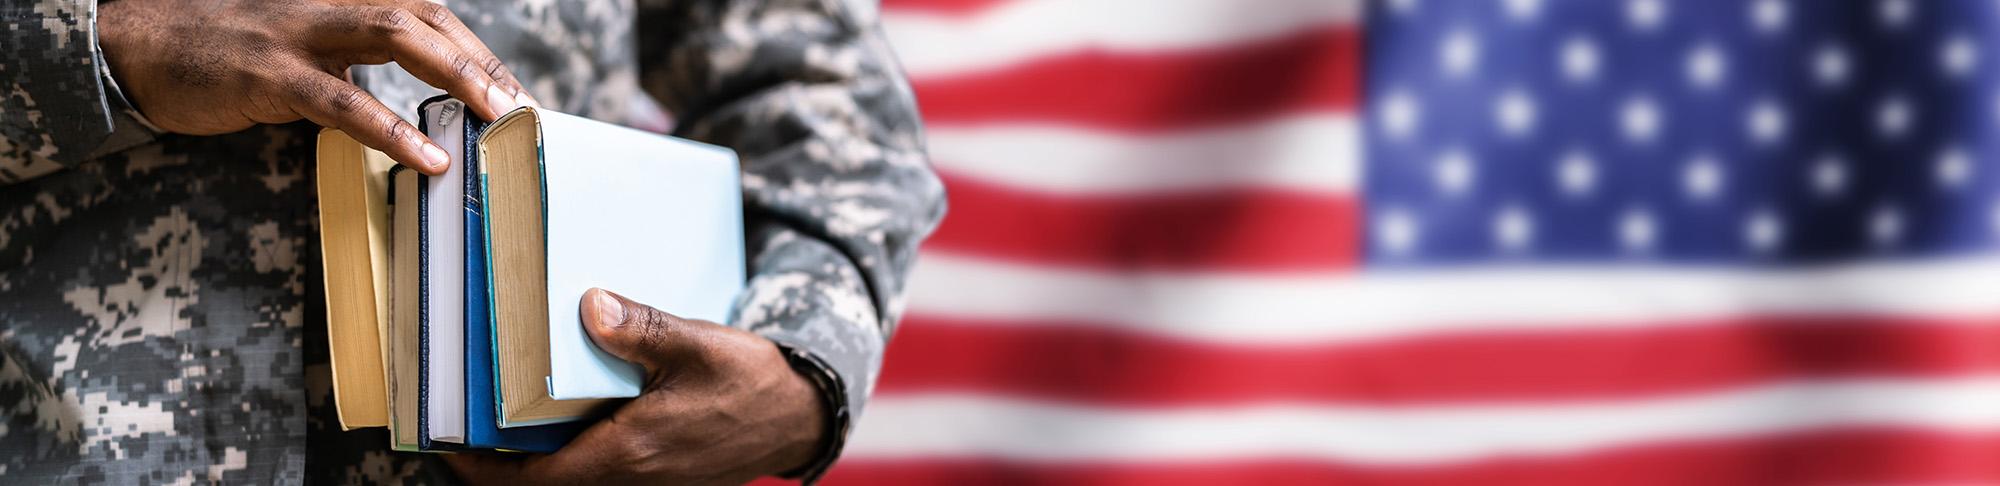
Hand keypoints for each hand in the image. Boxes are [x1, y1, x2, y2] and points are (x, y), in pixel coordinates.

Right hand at [98, 0, 534, 173]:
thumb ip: (360, 60)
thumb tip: (426, 99)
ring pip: (397, 35)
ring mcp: (299, 31)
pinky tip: (427, 156)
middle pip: (426, 15)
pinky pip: (342, 101)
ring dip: (457, 75)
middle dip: (481, 60)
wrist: (140, 44)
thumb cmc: (232, 50)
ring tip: (496, 117)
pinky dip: (391, 129)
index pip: (429, 13)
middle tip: (521, 108)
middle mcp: (329, 0)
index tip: (515, 93)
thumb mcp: (308, 46)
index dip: (478, 51)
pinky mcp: (268, 72)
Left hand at [446, 289, 827, 484]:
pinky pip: (598, 471)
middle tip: (461, 423)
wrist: (802, 415)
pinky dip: (568, 452)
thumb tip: (589, 306)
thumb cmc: (754, 384)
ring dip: (533, 457)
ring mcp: (645, 480)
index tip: (444, 448)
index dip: (480, 470)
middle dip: (497, 462)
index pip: (532, 479)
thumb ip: (641, 328)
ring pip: (570, 479)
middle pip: (543, 483)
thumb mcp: (699, 345)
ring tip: (501, 417)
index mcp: (628, 451)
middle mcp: (630, 476)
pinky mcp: (657, 473)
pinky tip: (564, 415)